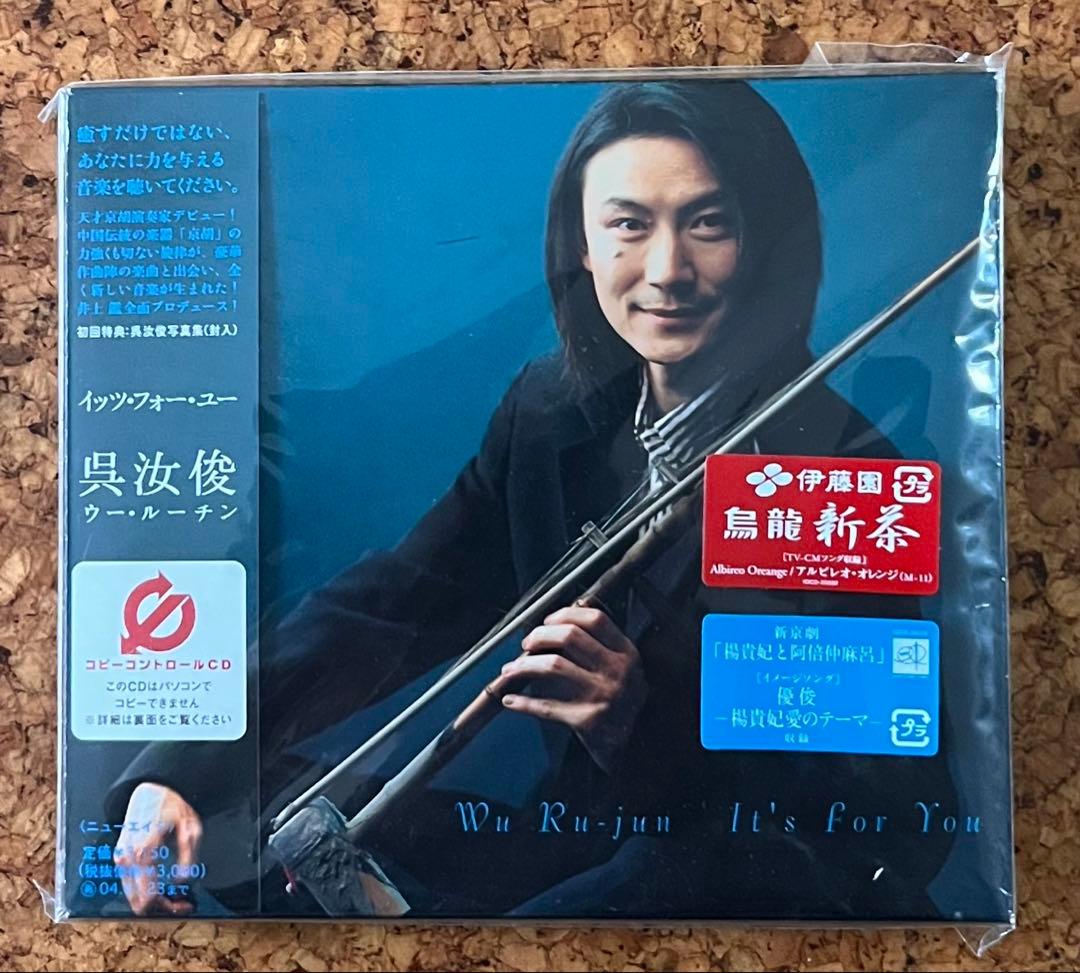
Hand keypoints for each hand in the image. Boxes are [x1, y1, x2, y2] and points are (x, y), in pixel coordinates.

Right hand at [114, 782, 202, 915]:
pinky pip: (129, 883)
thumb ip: (188, 853)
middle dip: (161, 906)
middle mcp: (127, 857)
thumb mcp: (189, 824)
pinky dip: (144, 889)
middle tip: (181, 903)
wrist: (148, 789)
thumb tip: (183, 879)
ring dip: (152, 900)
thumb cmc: (169, 804)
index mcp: (144, 851)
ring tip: (175, 896)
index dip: (167, 906)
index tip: (184, 904)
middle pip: (138, 902)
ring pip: (132, 896)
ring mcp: (121, 857)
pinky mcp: (119, 856)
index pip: (146, 896)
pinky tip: (161, 887)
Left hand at [488, 604, 647, 772]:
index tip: (547, 621)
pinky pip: (546, 706)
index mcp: (627, 654)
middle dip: (539, 635)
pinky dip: (523, 703)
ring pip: (553, 666)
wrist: (639, 747)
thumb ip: (601, 647)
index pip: (595, 619)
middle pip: (569, 636)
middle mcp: (617, 671)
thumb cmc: (624, 705)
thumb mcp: (625, 670)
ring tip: (511, 670)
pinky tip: (510, 700)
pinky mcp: (587, 721)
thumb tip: (556, 626)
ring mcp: (602, 695)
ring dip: (524, 665)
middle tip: (527, 643)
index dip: (566, 614)